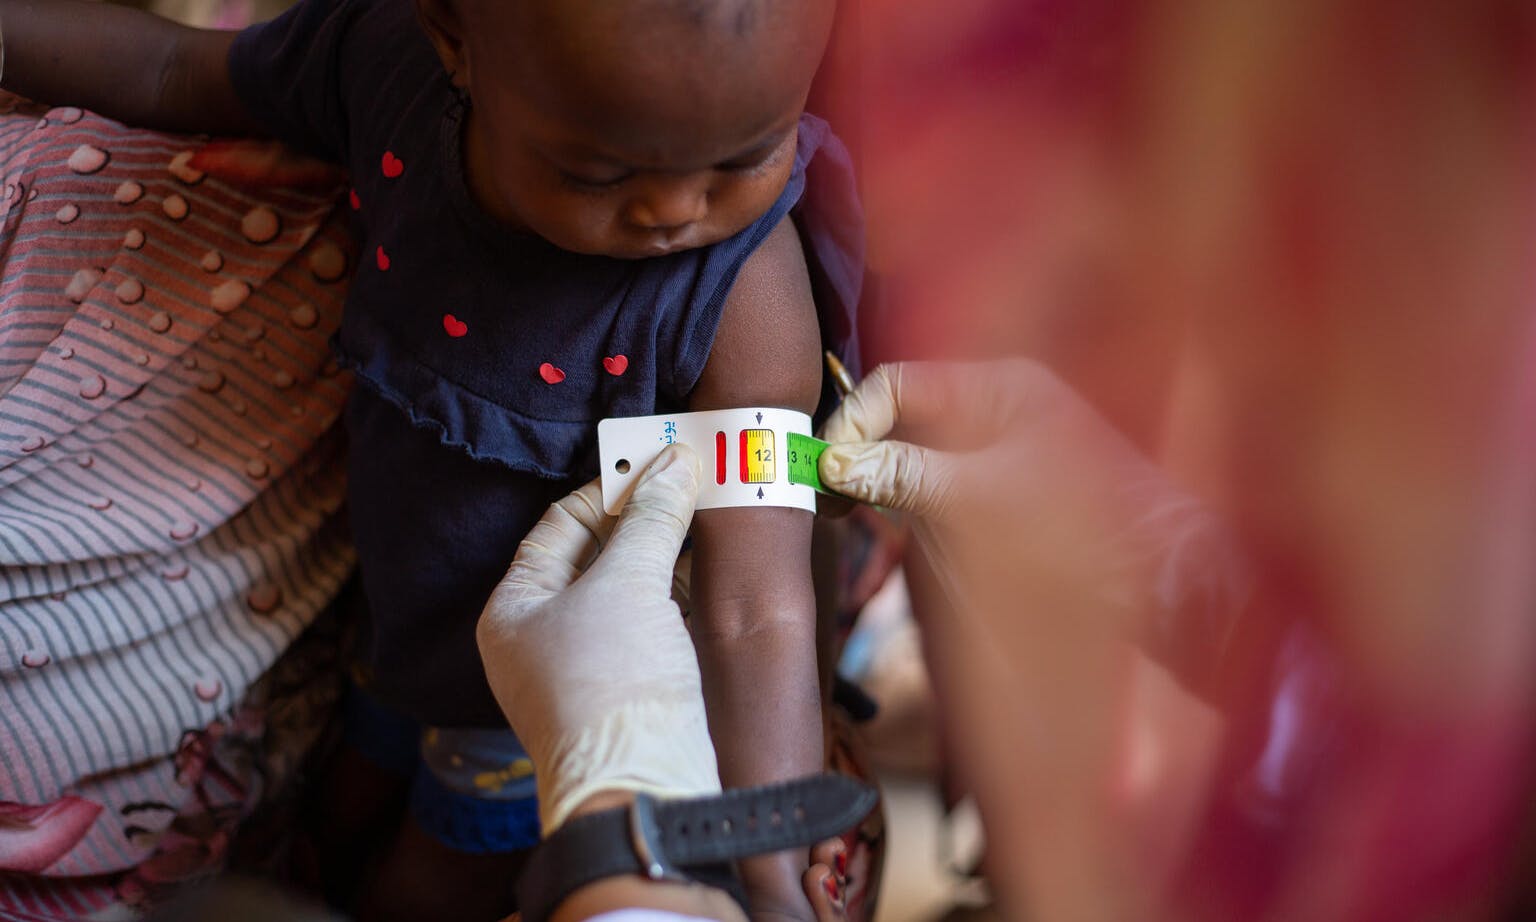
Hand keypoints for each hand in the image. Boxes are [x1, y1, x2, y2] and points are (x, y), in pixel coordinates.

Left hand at [476, 445, 720, 832]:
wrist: (644, 786)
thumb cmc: (612, 684)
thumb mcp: (630, 584)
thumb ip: (651, 519)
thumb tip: (673, 463)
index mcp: (514, 608)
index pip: (560, 525)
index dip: (609, 489)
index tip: (658, 463)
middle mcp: (539, 636)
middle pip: (593, 556)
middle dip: (642, 521)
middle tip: (688, 484)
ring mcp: (582, 667)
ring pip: (624, 590)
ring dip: (662, 556)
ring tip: (704, 521)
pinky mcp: (624, 690)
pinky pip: (646, 625)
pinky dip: (673, 597)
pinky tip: (705, 576)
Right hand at [818, 359, 1246, 661]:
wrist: (1157, 585)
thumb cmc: (1073, 530)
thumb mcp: (970, 499)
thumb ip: (899, 473)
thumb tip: (836, 460)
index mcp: (999, 387)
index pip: (898, 383)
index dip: (855, 421)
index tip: (829, 470)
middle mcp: (1001, 410)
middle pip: (906, 419)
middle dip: (864, 455)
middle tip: (829, 500)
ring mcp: (1005, 454)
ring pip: (920, 458)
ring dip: (885, 487)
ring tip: (853, 520)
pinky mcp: (1010, 497)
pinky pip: (943, 490)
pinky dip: (913, 509)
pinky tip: (900, 540)